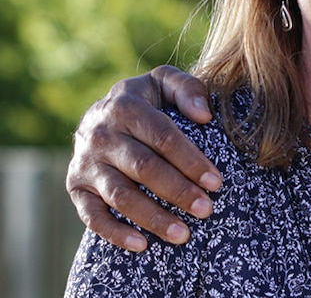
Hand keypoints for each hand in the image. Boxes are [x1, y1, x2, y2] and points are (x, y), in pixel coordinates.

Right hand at [66, 65, 222, 251]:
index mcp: (125, 105)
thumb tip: (204, 115)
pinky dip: (115, 233)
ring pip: (120, 195)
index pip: (163, 137)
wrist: (102, 114)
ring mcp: (85, 162)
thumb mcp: (165, 83)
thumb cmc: (148, 101)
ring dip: (153, 217)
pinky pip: (92, 216)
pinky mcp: (75, 186)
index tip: (216, 182)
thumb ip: (187, 89)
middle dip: (178, 191)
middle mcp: (100, 133)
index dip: (191, 161)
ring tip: (183, 234)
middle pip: (144, 168)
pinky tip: (143, 245)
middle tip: (206, 210)